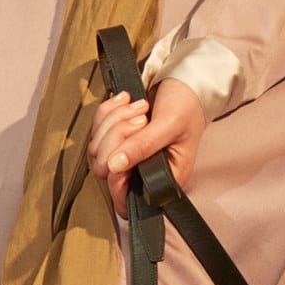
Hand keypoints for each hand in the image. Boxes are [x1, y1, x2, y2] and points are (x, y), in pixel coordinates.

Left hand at [88, 76, 205, 216]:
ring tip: (139, 107)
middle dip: (117, 136)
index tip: (122, 154)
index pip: (127, 199)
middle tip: (141, 119)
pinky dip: (108, 112)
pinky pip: (97, 129)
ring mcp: (127, 155)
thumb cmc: (187, 107)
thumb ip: (143, 146)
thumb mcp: (169, 125)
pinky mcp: (117, 139)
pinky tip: (126, 102)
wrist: (185, 85)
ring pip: (97, 147)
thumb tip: (115, 165)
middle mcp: (143, 171)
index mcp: (164, 178)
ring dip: (113, 120)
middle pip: (105, 168)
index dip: (117, 181)